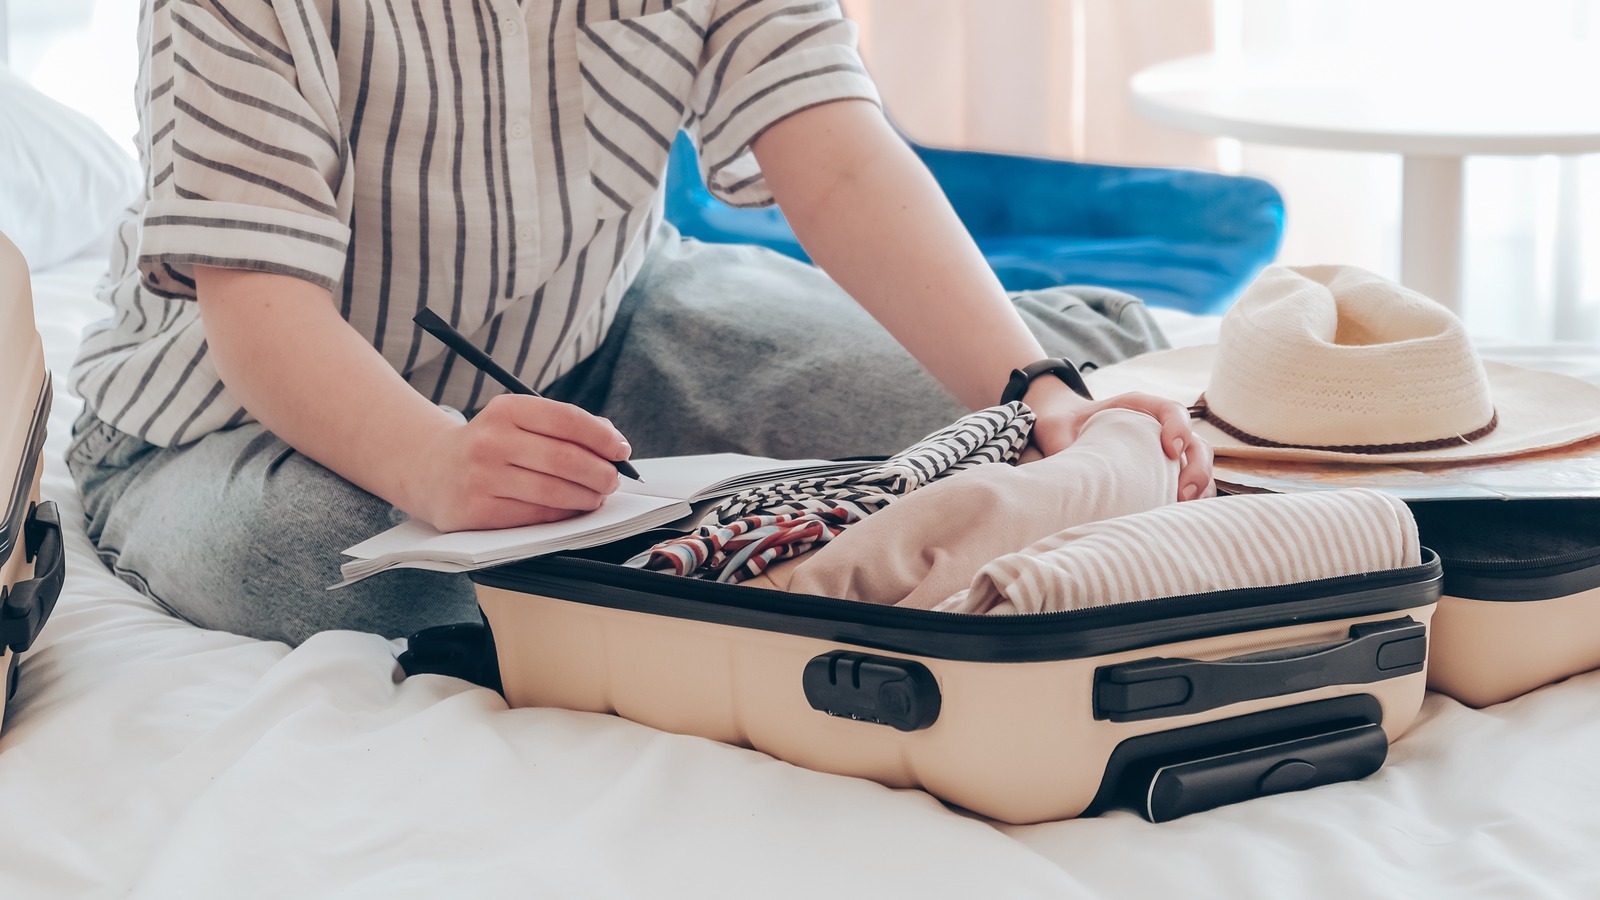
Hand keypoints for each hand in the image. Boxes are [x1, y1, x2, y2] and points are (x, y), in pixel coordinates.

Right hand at [410, 394, 632, 530]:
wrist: (432, 470)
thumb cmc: (491, 445)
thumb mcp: (517, 421)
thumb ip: (564, 426)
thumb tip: (613, 441)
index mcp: (506, 409)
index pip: (566, 420)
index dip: (601, 437)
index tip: (621, 450)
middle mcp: (491, 440)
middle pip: (565, 458)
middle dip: (601, 472)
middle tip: (613, 479)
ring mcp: (482, 477)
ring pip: (554, 490)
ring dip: (587, 497)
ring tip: (597, 496)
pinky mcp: (478, 511)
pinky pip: (536, 515)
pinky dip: (564, 514)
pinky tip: (572, 509)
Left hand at [1022, 379, 1214, 501]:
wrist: (1063, 431)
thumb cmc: (1065, 426)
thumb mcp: (1061, 427)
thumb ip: (1066, 445)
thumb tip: (1065, 480)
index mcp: (1138, 409)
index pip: (1172, 411)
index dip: (1178, 428)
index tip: (1170, 450)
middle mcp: (1159, 430)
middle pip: (1196, 444)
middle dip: (1197, 469)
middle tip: (1181, 494)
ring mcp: (1166, 454)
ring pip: (1199, 468)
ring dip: (1200, 490)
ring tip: (1182, 510)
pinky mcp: (1164, 475)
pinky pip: (1190, 487)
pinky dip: (1192, 502)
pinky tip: (1178, 517)